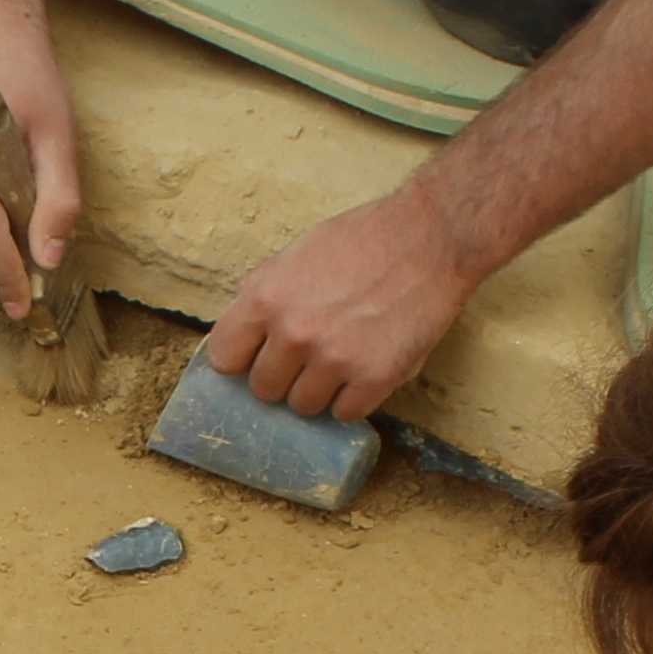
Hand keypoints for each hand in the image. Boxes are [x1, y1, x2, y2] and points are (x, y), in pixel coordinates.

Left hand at [206, 192, 477, 419]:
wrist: (429, 239)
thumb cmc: (363, 239)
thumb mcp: (296, 253)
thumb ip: (262, 292)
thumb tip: (239, 331)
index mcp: (266, 298)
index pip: (223, 359)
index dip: (240, 360)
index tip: (255, 357)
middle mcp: (295, 334)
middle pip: (263, 389)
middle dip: (282, 376)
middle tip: (308, 355)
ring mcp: (335, 360)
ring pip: (303, 406)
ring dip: (317, 391)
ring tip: (340, 360)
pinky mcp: (374, 378)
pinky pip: (345, 414)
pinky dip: (352, 400)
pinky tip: (363, 371)